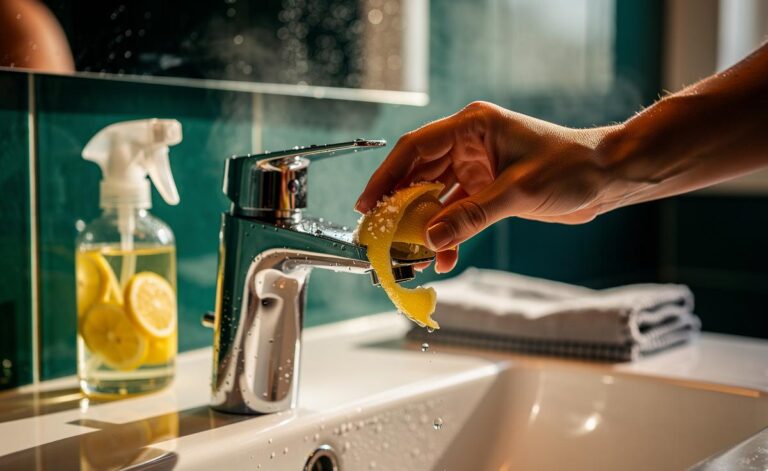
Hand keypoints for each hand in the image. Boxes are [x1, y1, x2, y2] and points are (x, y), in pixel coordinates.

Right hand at [356, 101, 617, 272]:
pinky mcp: (488, 190)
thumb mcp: (517, 191)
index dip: (387, 176)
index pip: (416, 149)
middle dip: (400, 204)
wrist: (607, 177)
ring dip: (424, 223)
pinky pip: (458, 212)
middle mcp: (470, 144)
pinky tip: (444, 256)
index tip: (367, 203)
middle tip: (380, 231)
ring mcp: (478, 168)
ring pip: (437, 196)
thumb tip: (431, 239)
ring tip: (408, 250)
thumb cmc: (570, 167)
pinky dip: (450, 233)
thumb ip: (471, 216)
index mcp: (472, 127)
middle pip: (420, 173)